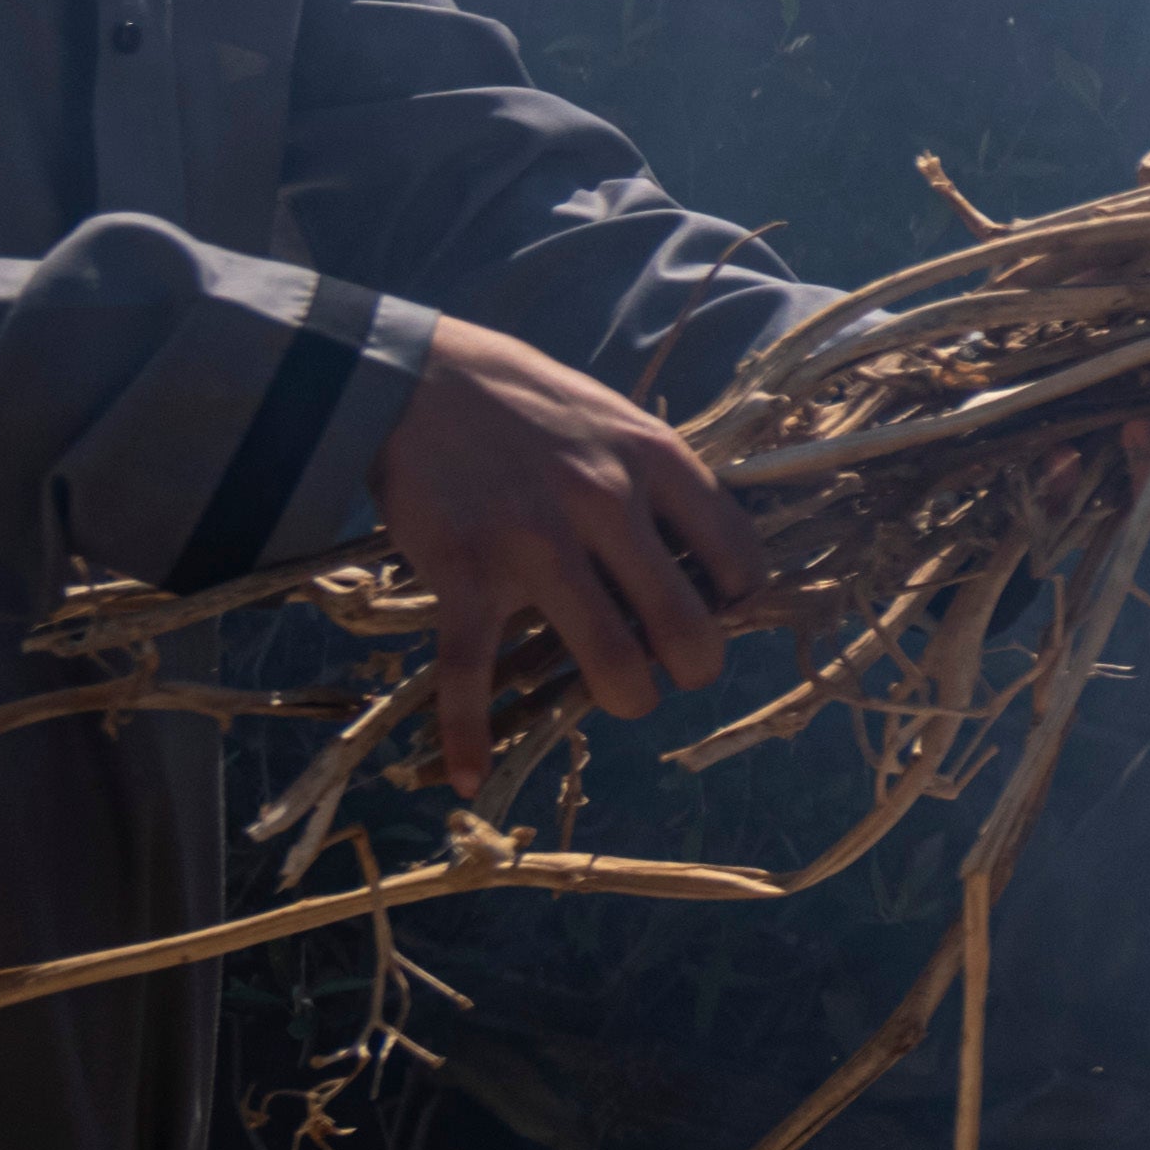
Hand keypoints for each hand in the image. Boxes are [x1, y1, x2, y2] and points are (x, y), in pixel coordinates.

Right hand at [373, 322, 768, 793]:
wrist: (409, 375)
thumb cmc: (525, 402)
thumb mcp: (617, 419)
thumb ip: (662, 483)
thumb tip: (709, 556)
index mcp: (657, 460)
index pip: (739, 559)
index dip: (740, 603)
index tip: (720, 612)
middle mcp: (606, 502)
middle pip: (686, 627)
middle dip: (693, 668)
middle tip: (678, 669)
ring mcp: (535, 543)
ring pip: (609, 661)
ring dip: (625, 696)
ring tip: (622, 695)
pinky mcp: (465, 572)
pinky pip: (471, 673)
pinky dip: (467, 733)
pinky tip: (470, 774)